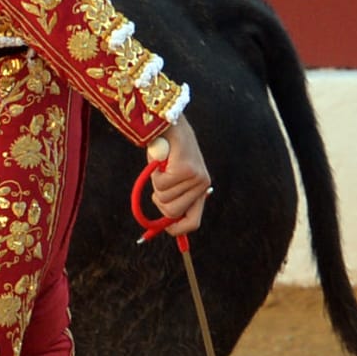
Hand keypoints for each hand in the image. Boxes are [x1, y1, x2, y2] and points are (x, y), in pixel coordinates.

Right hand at [146, 118, 211, 236]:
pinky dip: (154, 174)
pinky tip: (162, 161)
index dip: (177, 229)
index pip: (193, 223)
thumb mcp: (171, 181)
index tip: (164, 228)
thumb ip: (171, 200)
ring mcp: (195, 178)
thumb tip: (159, 227)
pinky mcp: (185, 169)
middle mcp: (201, 186)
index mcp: (200, 191)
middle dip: (160, 201)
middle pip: (172, 213)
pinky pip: (161, 185)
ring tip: (162, 168)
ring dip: (156, 184)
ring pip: (164, 198)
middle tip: (160, 183)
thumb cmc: (167, 155)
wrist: (169, 125)